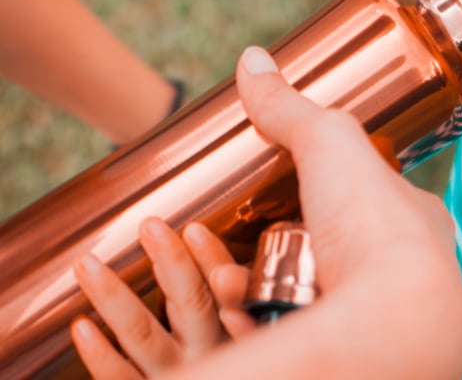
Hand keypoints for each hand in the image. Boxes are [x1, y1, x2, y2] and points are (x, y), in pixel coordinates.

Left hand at [71, 219, 249, 378]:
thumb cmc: (236, 358)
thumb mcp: (252, 333)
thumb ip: (238, 304)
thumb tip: (222, 268)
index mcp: (241, 331)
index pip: (234, 290)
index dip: (215, 260)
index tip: (194, 229)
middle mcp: (212, 353)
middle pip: (192, 304)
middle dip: (171, 262)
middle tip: (149, 226)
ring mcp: (184, 374)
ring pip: (145, 336)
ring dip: (114, 297)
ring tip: (87, 265)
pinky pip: (122, 379)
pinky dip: (100, 356)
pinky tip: (81, 327)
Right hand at [153, 46, 461, 379]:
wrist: (390, 323)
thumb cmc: (375, 228)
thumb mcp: (329, 146)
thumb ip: (291, 110)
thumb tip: (251, 59)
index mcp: (413, 223)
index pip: (371, 200)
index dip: (329, 192)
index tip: (287, 190)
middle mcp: (402, 273)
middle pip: (328, 252)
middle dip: (274, 246)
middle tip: (230, 241)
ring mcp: (376, 316)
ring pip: (304, 294)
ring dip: (256, 282)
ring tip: (221, 276)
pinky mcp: (346, 349)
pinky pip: (292, 331)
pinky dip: (257, 319)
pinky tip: (232, 309)